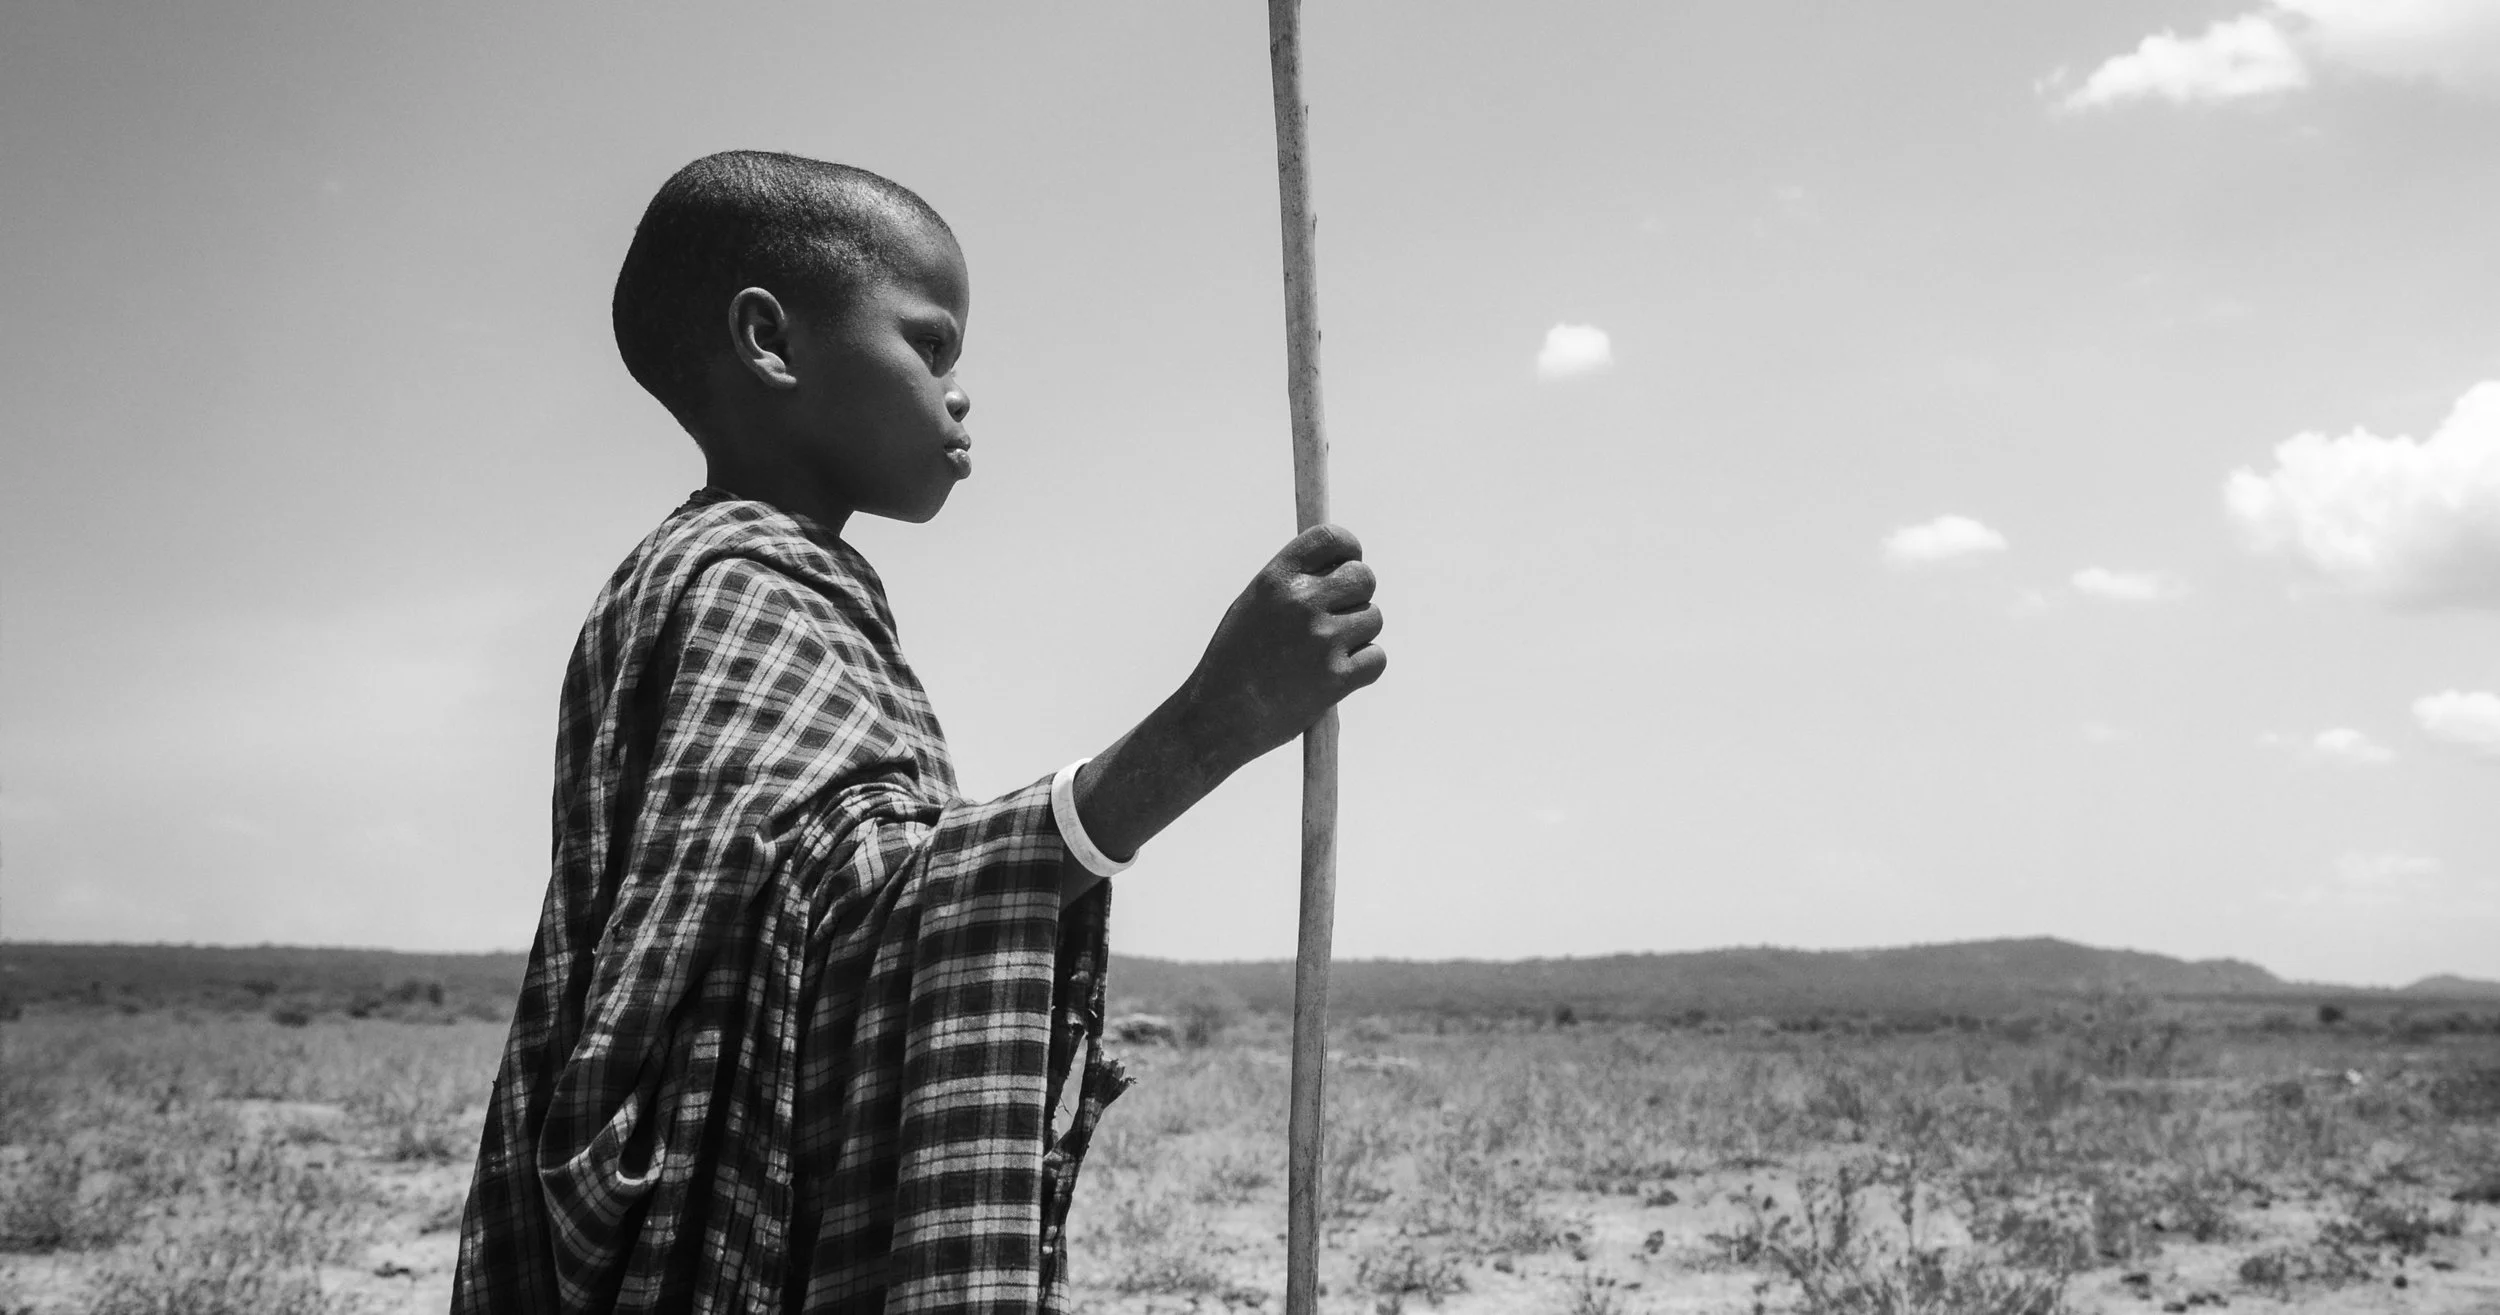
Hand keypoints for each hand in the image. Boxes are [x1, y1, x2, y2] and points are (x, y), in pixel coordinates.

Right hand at [1059, 524, 1384, 904]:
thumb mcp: (1252, 607)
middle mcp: (1300, 602)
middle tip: (1339, 619)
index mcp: (1276, 579)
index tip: (1350, 562)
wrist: (1217, 718)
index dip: (1350, 549)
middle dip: (1358, 597)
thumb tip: (1339, 565)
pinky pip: (1377, 658)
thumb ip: (1291, 583)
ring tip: (1325, 656)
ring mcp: (1320, 639)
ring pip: (1373, 619)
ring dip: (1358, 636)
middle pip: (1363, 578)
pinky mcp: (1337, 677)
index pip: (1332, 538)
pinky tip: (1337, 678)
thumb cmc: (1234, 663)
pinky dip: (1364, 669)